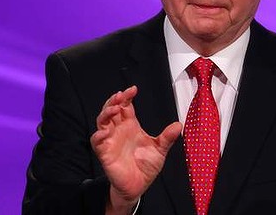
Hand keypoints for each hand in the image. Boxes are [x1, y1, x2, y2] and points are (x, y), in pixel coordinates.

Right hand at [91, 86, 181, 213]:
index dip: (127, 97)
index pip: (126, 106)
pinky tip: (104, 131)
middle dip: (114, 101)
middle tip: (121, 95)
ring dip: (106, 113)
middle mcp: (119, 130)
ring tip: (114, 109)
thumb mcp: (160, 150)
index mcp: (130, 126)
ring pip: (102, 121)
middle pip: (111, 109)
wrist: (139, 186)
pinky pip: (96, 141)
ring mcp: (110, 140)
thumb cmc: (146, 166)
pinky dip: (98, 135)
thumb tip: (179, 125)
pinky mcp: (104, 153)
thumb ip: (167, 138)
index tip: (133, 90)